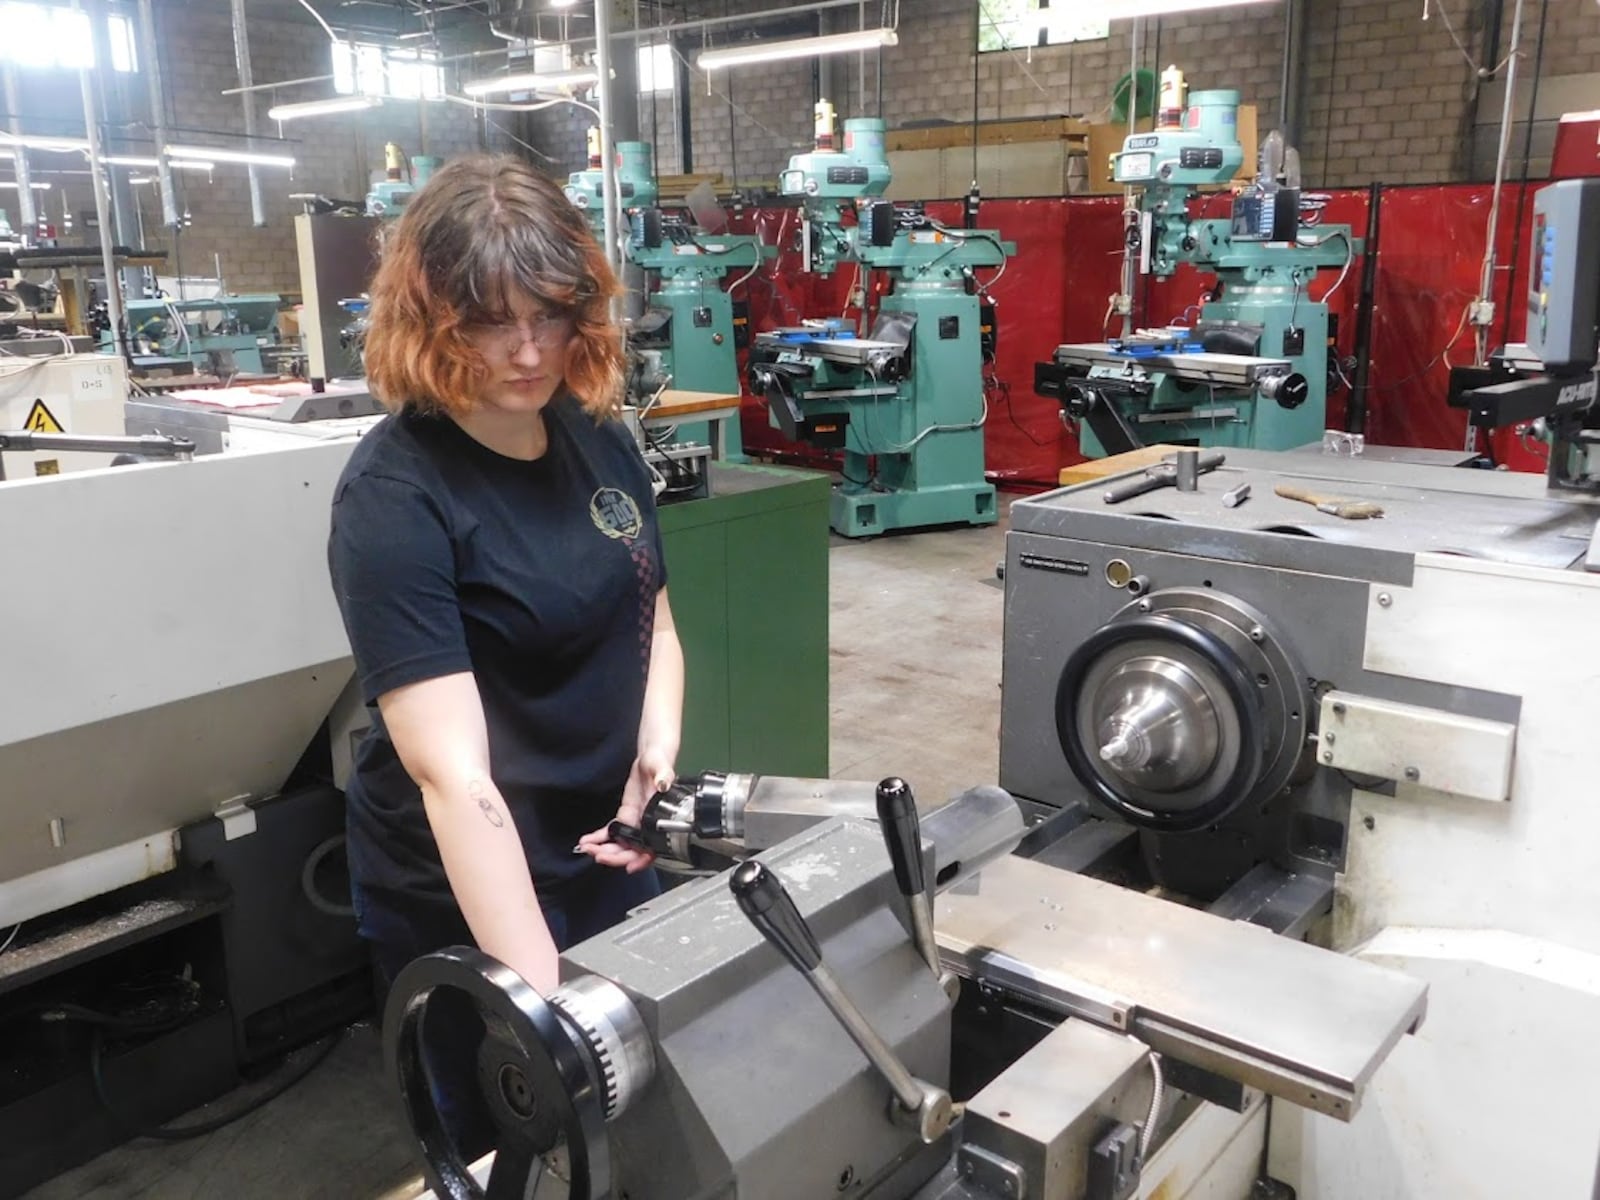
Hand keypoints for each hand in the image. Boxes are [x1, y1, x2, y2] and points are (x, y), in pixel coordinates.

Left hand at [575, 747, 674, 873]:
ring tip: (587, 849)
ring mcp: (635, 820)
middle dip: (615, 856)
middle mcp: (647, 822)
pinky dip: (600, 838)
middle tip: (598, 855)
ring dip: (605, 850)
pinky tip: (587, 841)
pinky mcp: (626, 814)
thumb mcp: (661, 765)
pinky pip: (613, 831)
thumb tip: (663, 784)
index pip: (653, 845)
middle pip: (633, 849)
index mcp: (658, 816)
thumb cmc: (659, 760)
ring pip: (621, 844)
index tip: (629, 866)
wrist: (652, 755)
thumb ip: (664, 774)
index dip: (642, 858)